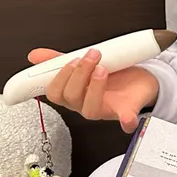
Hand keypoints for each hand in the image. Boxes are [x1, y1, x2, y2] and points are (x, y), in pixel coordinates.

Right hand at [27, 47, 159, 133]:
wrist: (141, 80)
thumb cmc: (113, 75)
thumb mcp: (86, 65)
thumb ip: (59, 61)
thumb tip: (35, 55)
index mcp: (75, 94)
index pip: (56, 94)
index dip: (59, 79)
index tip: (68, 62)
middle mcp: (87, 105)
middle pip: (72, 98)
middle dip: (80, 74)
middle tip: (91, 56)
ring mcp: (106, 110)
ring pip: (91, 110)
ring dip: (95, 87)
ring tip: (102, 69)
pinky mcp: (126, 112)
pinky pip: (125, 121)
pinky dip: (126, 120)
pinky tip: (127, 118)